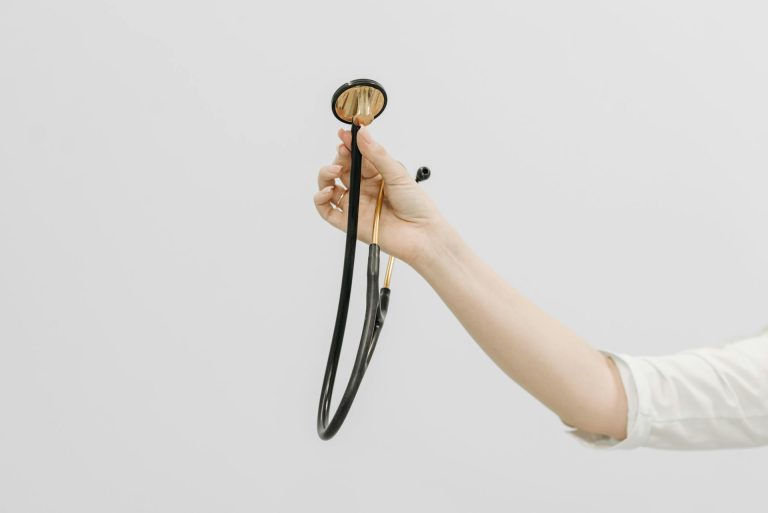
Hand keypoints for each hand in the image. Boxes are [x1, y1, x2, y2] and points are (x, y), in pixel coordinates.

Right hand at [314, 125, 444, 267]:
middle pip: (341, 169)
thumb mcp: (397, 173)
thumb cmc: (416, 205)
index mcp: (376, 175)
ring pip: (329, 186)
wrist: (421, 233)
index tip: (344, 134)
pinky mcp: (349, 221)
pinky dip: (320, 199)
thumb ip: (377, 154)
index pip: (356, 156)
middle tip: (342, 152)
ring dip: (325, 174)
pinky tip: (328, 190)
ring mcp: (355, 204)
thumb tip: (362, 134)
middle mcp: (363, 188)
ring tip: (334, 170)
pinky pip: (327, 210)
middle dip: (338, 158)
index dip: (348, 145)